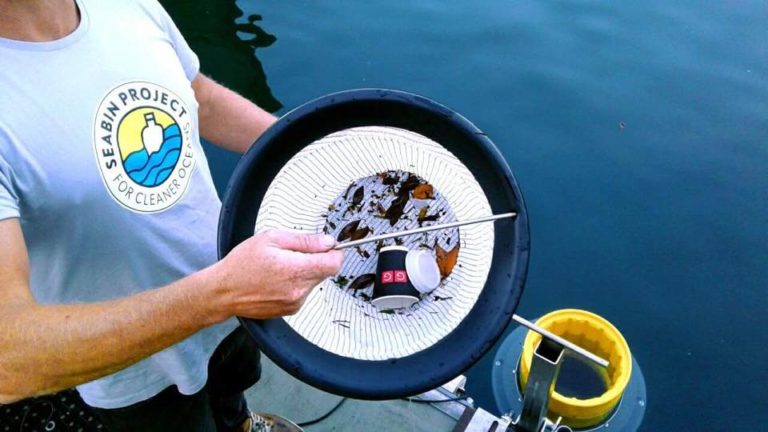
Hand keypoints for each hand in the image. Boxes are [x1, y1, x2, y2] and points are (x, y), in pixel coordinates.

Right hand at [211, 230, 342, 318]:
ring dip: (304, 273)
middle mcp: (299, 290)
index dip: (334, 252)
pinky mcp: (291, 310)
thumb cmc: (242, 264)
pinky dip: (296, 284)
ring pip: (314, 282)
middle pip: (325, 272)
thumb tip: (328, 242)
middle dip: (315, 260)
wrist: (223, 292)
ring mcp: (295, 303)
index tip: (326, 246)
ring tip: (280, 267)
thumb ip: (304, 241)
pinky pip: (303, 292)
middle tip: (293, 254)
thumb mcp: (272, 239)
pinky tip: (277, 280)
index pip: (334, 263)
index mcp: (296, 271)